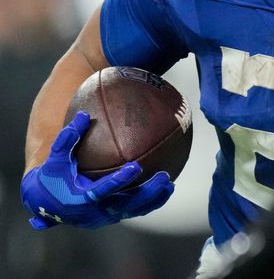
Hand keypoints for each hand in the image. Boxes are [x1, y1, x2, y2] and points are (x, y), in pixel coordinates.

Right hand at [20, 111, 173, 229]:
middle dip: (146, 192)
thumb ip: (67, 139)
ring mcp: (104, 217)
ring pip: (133, 210)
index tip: (135, 166)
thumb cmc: (51, 178)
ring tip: (170, 184)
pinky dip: (149, 202)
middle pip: (125, 205)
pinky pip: (133, 211)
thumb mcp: (55, 159)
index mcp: (79, 199)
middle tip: (163, 177)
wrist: (45, 204)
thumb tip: (84, 115)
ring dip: (153, 199)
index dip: (119, 180)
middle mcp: (94, 212)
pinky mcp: (111, 217)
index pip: (102, 191)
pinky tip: (164, 189)